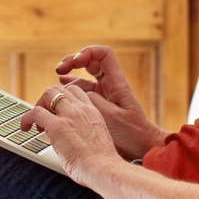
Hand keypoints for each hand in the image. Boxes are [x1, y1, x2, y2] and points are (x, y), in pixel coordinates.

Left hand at [20, 84, 119, 182]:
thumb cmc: (102, 162)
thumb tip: (71, 140)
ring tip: (37, 122)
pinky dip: (27, 118)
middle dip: (49, 100)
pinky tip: (25, 127)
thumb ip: (84, 132)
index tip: (58, 111)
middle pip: (60, 89)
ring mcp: (69, 115)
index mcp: (92, 112)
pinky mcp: (57, 125)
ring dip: (40, 105)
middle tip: (46, 116)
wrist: (104, 168)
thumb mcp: (96, 139)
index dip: (63, 99)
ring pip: (48, 94)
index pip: (76, 92)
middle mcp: (81, 109)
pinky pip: (35, 112)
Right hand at [53, 45, 168, 159]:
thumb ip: (92, 101)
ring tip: (58, 74)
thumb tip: (76, 90)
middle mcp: (110, 84)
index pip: (104, 54)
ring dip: (71, 73)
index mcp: (116, 82)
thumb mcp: (110, 116)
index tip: (76, 61)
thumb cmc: (131, 132)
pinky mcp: (99, 103)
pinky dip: (71, 86)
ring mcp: (104, 93)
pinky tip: (61, 85)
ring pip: (85, 75)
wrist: (140, 146)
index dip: (89, 52)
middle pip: (91, 61)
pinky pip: (83, 90)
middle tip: (61, 67)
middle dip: (74, 60)